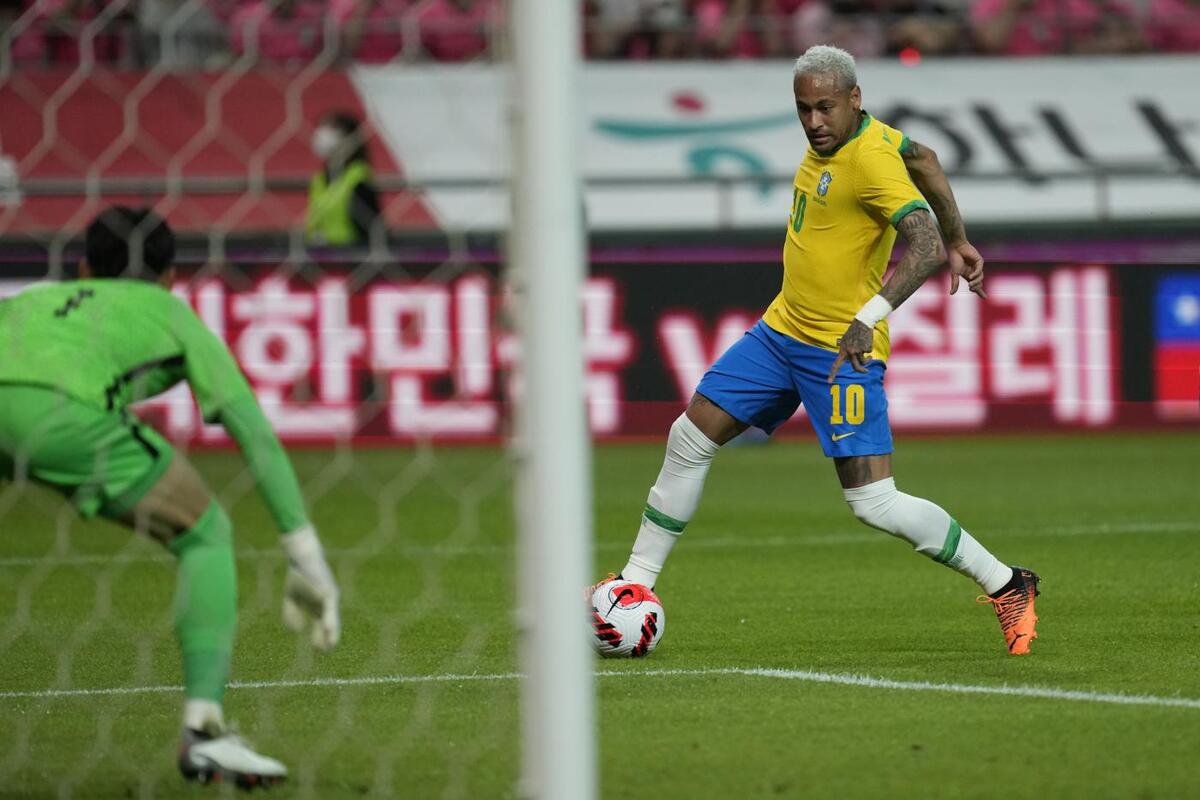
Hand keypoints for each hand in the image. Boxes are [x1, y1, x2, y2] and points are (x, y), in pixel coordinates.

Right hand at [280, 526, 340, 649]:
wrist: (301, 558)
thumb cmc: (299, 575)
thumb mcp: (292, 597)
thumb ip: (292, 613)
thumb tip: (297, 631)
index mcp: (319, 606)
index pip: (322, 625)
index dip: (320, 637)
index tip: (318, 650)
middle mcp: (328, 604)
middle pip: (330, 625)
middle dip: (328, 638)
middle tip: (327, 651)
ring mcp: (330, 598)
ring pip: (332, 618)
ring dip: (331, 632)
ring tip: (331, 645)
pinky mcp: (328, 591)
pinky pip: (330, 607)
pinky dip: (329, 618)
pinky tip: (328, 628)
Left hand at [828, 319, 873, 381]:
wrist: (862, 324)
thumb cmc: (853, 333)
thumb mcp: (845, 342)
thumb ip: (846, 351)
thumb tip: (849, 361)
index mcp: (842, 351)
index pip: (836, 364)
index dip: (832, 373)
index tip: (829, 382)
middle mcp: (850, 352)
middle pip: (856, 367)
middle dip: (862, 371)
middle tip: (866, 371)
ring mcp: (858, 350)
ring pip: (864, 361)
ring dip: (868, 360)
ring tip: (870, 357)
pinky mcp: (866, 348)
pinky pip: (868, 352)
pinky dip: (869, 349)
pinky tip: (867, 341)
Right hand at [948, 240, 985, 297]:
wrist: (956, 248)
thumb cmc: (954, 259)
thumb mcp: (954, 274)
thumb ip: (954, 283)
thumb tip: (951, 294)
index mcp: (968, 275)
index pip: (976, 285)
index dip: (980, 291)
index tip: (985, 297)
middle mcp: (974, 271)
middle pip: (979, 283)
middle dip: (977, 288)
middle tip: (971, 289)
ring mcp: (977, 266)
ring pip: (980, 277)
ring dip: (976, 282)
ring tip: (970, 285)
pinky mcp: (979, 261)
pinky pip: (980, 270)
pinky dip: (976, 274)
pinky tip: (971, 276)